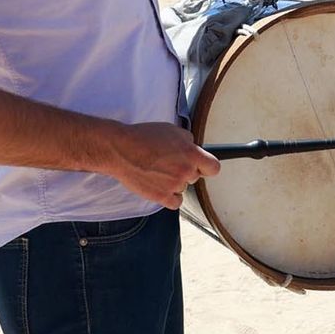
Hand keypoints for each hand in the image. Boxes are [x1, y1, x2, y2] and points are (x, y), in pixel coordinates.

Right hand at [103, 121, 220, 209]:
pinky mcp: (160, 197)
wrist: (121, 149)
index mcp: (192, 154)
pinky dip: (169, 196)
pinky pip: (175, 202)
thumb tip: (193, 149)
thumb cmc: (144, 137)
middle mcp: (186, 171)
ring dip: (174, 182)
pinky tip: (161, 187)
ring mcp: (174, 186)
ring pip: (183, 188)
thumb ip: (188, 142)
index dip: (207, 166)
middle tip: (169, 163)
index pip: (214, 168)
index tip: (201, 166)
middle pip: (195, 177)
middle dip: (185, 170)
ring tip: (157, 171)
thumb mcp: (173, 130)